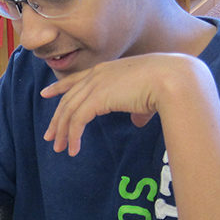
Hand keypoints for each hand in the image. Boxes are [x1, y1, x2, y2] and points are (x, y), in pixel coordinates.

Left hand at [41, 54, 200, 155]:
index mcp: (107, 69)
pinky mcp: (98, 98)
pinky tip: (73, 150)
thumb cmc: (167, 84)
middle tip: (50, 135)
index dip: (59, 87)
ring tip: (59, 148)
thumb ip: (139, 109)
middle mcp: (97, 74)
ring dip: (63, 131)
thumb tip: (138, 122)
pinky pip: (77, 121)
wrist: (173, 78)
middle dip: (57, 118)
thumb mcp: (148, 95)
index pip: (76, 79)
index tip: (46, 93)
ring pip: (69, 111)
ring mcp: (96, 85)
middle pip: (68, 98)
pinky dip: (73, 136)